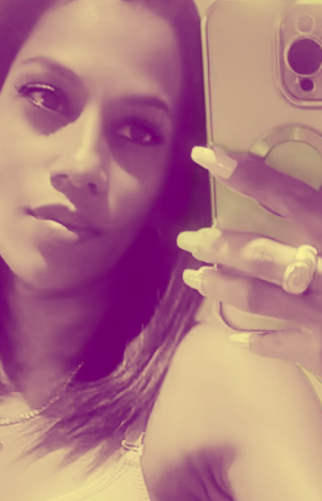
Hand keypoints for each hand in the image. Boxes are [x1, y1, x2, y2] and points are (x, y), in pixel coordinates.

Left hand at [177, 146, 321, 376]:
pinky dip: (260, 341)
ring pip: (259, 298)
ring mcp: (321, 316)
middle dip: (221, 244)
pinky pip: (284, 346)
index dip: (247, 174)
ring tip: (197, 278)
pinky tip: (238, 337)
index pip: (287, 196)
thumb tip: (314, 176)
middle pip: (260, 253)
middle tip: (192, 238)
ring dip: (224, 287)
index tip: (209, 155)